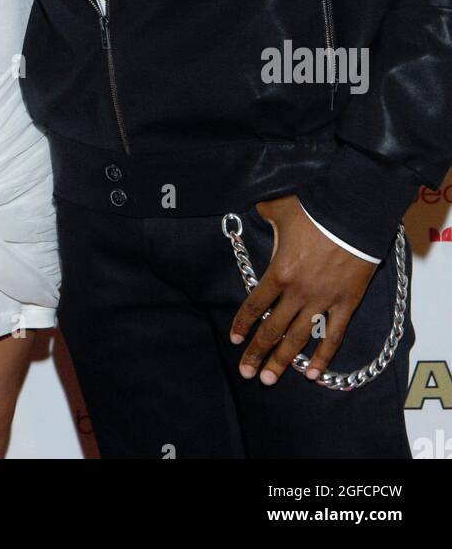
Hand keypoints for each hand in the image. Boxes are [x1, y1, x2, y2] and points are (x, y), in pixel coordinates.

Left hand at [229, 194, 376, 384]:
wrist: (353, 212)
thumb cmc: (314, 208)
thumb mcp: (278, 207)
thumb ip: (263, 214)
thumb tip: (253, 210)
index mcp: (279, 272)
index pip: (255, 305)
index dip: (242, 323)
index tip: (234, 340)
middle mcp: (298, 292)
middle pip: (273, 329)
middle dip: (257, 353)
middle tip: (247, 373)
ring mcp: (323, 300)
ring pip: (299, 338)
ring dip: (283, 361)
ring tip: (269, 379)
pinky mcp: (346, 303)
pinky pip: (333, 336)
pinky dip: (323, 357)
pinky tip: (313, 375)